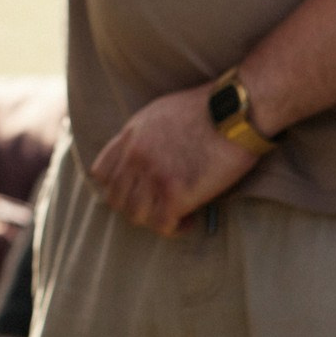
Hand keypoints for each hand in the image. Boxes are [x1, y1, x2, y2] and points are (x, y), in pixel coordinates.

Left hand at [90, 81, 263, 234]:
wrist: (234, 111)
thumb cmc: (207, 109)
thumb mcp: (159, 112)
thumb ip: (143, 135)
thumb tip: (145, 154)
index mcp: (129, 136)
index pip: (101, 174)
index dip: (118, 187)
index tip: (137, 191)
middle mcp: (134, 157)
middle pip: (116, 200)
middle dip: (136, 207)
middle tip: (160, 206)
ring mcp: (152, 175)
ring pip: (136, 216)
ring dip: (155, 219)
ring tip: (177, 214)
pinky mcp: (175, 192)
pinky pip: (162, 225)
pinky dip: (175, 228)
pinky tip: (191, 219)